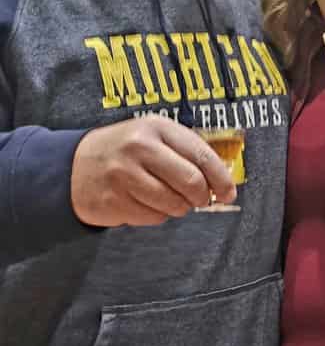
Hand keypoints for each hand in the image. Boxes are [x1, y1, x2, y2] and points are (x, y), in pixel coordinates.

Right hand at [70, 116, 236, 226]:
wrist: (74, 165)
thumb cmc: (126, 151)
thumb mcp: (155, 137)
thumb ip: (187, 153)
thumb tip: (223, 182)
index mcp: (157, 128)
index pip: (202, 155)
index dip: (221, 178)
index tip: (229, 192)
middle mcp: (139, 148)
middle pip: (191, 182)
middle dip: (202, 197)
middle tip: (200, 200)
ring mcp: (123, 175)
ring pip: (174, 204)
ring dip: (179, 208)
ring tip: (168, 198)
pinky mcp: (113, 200)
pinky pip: (153, 218)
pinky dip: (157, 215)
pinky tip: (144, 202)